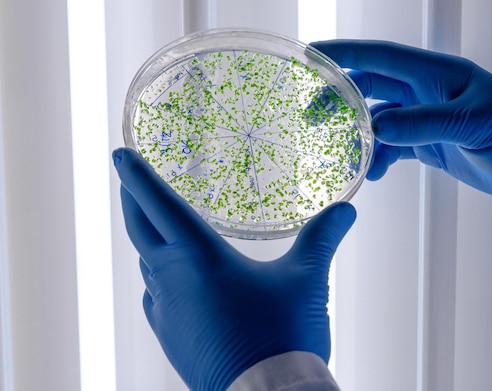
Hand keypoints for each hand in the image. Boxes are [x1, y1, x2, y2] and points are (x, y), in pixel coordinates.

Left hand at [112, 147, 355, 389]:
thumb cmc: (282, 336)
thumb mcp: (308, 280)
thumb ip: (323, 238)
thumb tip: (345, 212)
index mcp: (200, 257)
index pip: (160, 204)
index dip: (138, 176)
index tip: (120, 154)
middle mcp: (174, 280)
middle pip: (140, 230)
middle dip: (132, 200)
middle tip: (128, 181)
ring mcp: (167, 312)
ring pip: (146, 264)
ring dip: (147, 240)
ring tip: (156, 228)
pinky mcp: (171, 337)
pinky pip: (154, 297)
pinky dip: (158, 277)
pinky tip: (171, 283)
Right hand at [311, 40, 491, 224]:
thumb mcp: (476, 126)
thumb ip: (424, 124)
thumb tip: (375, 126)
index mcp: (439, 75)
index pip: (382, 58)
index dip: (344, 55)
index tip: (310, 58)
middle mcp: (429, 92)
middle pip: (372, 87)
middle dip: (339, 99)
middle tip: (310, 118)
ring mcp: (428, 119)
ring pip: (379, 120)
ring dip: (358, 137)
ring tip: (342, 157)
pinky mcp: (432, 145)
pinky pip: (394, 147)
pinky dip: (379, 158)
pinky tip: (374, 174)